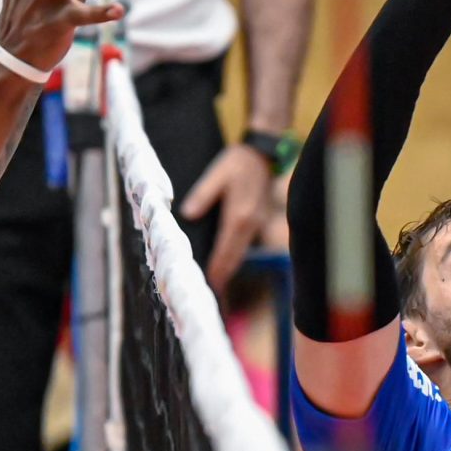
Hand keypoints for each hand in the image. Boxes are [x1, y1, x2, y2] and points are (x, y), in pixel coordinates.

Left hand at [179, 143, 272, 290]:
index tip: (208, 287)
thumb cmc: (237, 163)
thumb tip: (187, 214)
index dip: (216, 271)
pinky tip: (225, 262)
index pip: (225, 251)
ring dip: (229, 269)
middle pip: (235, 259)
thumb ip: (203, 195)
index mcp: (238, 216)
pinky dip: (234, 257)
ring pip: (241, 254)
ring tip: (216, 284)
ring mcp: (256, 224)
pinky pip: (245, 245)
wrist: (262, 155)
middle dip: (223, 277)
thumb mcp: (216, 174)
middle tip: (211, 295)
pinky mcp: (258, 222)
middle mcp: (250, 225)